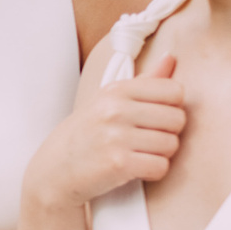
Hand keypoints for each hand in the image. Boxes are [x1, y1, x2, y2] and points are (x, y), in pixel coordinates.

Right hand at [25, 53, 183, 208]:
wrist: (53, 170)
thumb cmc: (86, 134)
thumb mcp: (108, 101)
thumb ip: (145, 81)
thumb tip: (172, 58)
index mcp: (116, 90)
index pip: (174, 91)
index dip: (171, 107)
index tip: (153, 118)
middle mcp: (115, 110)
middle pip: (177, 119)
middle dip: (167, 133)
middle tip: (145, 140)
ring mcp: (116, 136)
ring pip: (171, 144)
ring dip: (160, 154)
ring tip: (138, 154)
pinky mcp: (118, 163)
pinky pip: (161, 166)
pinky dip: (153, 171)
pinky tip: (136, 169)